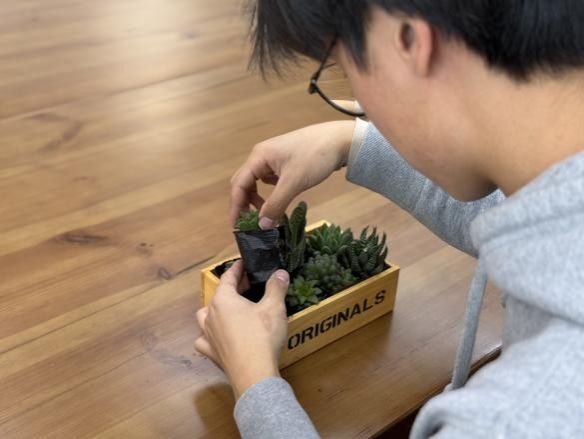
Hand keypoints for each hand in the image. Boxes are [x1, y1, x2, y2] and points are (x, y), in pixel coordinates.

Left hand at [195, 261, 289, 399]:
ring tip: (229, 310)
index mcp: (223, 300)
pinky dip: (210, 336)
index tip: (243, 263)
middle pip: (218, 295)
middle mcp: (210, 314)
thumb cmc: (262, 335)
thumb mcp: (274, 307)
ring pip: (205, 316)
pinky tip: (218, 337)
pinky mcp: (210, 353)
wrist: (253, 372)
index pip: (228, 277)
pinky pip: (204, 340)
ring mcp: (207, 335)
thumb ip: (276, 287)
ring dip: (216, 310)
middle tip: (247, 285)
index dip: (237, 268)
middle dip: (232, 288)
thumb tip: (280, 272)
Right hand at [230, 120, 355, 228]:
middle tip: (249, 223)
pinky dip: (270, 192)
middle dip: (244, 203)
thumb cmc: (315, 157)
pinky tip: (279, 199)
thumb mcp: (294, 183)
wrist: (341, 140)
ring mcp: (274, 158)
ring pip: (257, 181)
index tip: (236, 227)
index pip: (238, 185)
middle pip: (244, 182)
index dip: (235, 207)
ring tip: (266, 214)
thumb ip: (275, 205)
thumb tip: (261, 225)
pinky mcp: (286, 161)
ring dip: (257, 198)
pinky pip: (270, 179)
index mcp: (258, 157)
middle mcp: (262, 156)